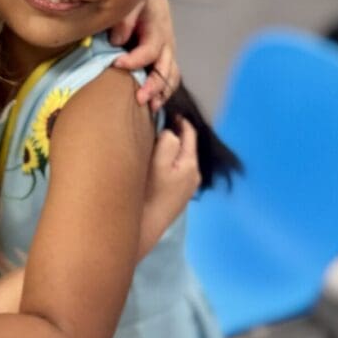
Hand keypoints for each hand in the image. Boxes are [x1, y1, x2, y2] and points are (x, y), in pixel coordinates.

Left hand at [110, 0, 178, 112]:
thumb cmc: (139, 0)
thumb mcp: (132, 1)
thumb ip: (125, 19)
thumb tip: (117, 42)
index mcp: (158, 30)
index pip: (148, 51)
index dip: (134, 61)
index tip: (115, 64)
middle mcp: (167, 45)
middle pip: (165, 69)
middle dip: (153, 86)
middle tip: (140, 99)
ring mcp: (169, 54)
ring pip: (172, 77)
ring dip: (162, 93)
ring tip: (151, 107)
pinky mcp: (166, 60)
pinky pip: (170, 79)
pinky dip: (164, 92)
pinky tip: (154, 105)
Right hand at [138, 117, 199, 258]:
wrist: (145, 227)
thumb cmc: (149, 193)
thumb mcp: (158, 163)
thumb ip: (167, 142)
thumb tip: (171, 132)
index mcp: (190, 165)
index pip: (189, 134)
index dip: (180, 121)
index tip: (169, 111)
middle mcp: (193, 176)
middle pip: (187, 147)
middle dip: (176, 134)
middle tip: (160, 122)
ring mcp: (186, 188)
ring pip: (181, 159)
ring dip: (172, 148)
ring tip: (156, 140)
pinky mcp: (178, 197)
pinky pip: (176, 171)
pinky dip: (169, 161)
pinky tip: (156, 163)